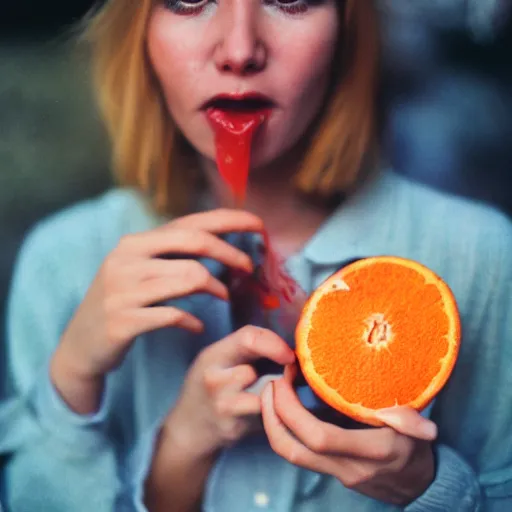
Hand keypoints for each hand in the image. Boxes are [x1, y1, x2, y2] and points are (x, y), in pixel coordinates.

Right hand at [51, 209, 261, 411]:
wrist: (81, 344)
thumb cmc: (122, 302)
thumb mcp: (139, 270)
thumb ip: (172, 254)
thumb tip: (220, 243)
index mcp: (134, 242)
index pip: (190, 222)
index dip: (229, 221)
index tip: (259, 225)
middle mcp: (127, 259)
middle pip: (195, 244)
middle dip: (230, 253)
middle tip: (249, 268)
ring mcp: (123, 289)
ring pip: (191, 277)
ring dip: (217, 289)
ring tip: (224, 298)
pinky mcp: (123, 320)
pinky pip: (175, 315)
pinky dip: (193, 320)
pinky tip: (197, 326)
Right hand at [162, 326, 294, 459]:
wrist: (190, 429)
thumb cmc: (211, 387)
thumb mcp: (219, 359)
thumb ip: (247, 349)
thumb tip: (291, 348)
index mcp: (213, 356)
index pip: (249, 338)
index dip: (275, 344)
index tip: (288, 355)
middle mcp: (214, 380)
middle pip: (257, 369)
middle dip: (272, 373)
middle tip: (280, 376)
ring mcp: (224, 407)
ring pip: (266, 393)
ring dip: (272, 393)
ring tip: (266, 395)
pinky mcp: (235, 429)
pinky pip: (267, 415)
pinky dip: (271, 412)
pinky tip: (261, 412)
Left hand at [261, 364, 436, 505]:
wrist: (420, 488)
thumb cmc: (417, 453)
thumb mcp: (421, 434)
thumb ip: (411, 421)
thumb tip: (399, 409)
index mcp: (369, 451)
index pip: (319, 438)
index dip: (293, 410)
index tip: (286, 378)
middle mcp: (347, 466)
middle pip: (293, 449)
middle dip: (272, 416)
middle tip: (270, 384)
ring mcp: (337, 473)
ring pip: (292, 454)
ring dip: (274, 423)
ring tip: (272, 392)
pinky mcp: (332, 473)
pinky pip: (300, 453)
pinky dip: (287, 429)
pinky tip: (287, 407)